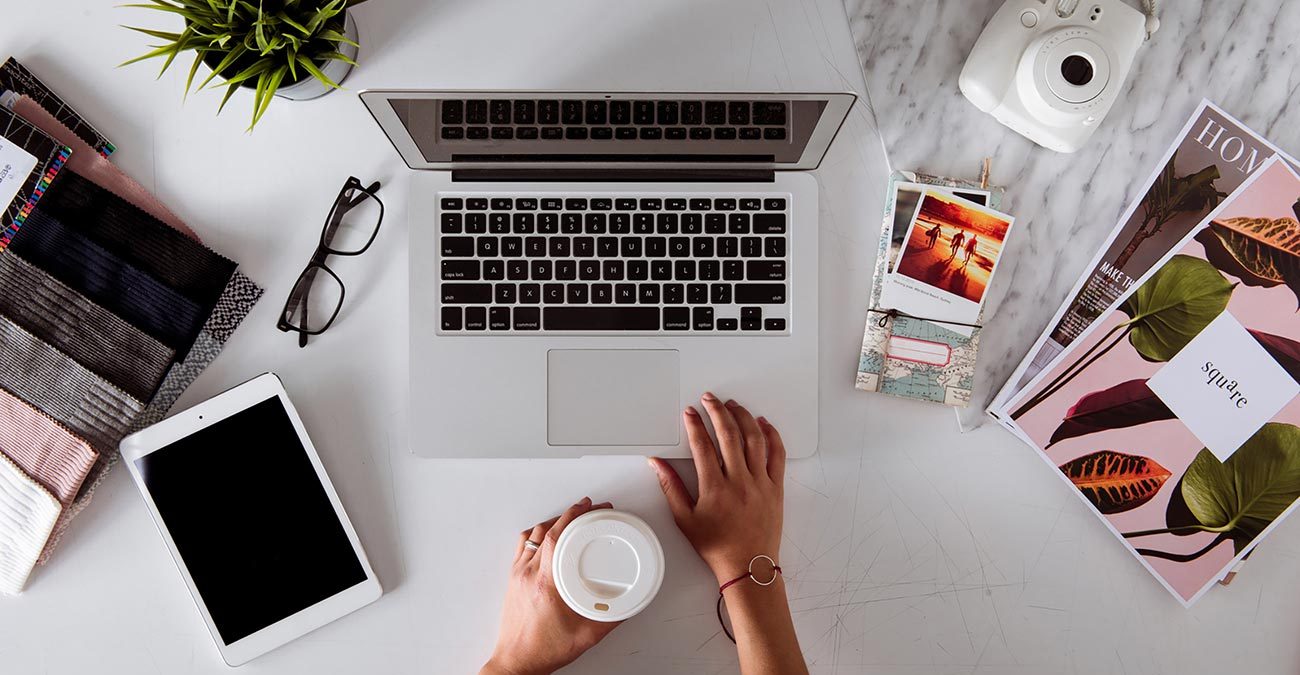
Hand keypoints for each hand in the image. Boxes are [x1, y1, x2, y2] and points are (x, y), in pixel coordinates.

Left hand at [481, 497, 619, 674]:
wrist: (517, 662)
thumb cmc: (543, 650)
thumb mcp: (586, 635)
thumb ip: (611, 618)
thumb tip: (628, 603)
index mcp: (545, 583)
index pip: (555, 536)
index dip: (573, 516)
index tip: (588, 507)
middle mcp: (528, 574)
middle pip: (545, 530)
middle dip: (569, 514)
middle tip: (587, 508)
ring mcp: (517, 575)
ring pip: (532, 534)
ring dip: (552, 521)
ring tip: (570, 518)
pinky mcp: (513, 579)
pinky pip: (523, 546)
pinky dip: (537, 534)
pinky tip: (547, 536)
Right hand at [648, 392, 786, 583]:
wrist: (747, 566)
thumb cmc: (717, 547)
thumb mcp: (685, 519)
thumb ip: (670, 487)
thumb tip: (657, 464)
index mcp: (714, 488)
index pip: (702, 445)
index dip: (694, 425)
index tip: (689, 413)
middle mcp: (739, 481)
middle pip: (728, 434)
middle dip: (717, 411)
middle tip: (709, 399)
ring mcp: (760, 483)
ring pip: (754, 439)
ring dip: (742, 417)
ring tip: (733, 405)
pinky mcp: (776, 488)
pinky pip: (777, 455)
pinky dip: (771, 435)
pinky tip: (763, 424)